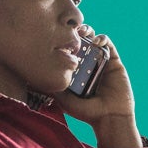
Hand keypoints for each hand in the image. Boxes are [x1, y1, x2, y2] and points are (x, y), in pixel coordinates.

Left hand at [54, 27, 140, 147]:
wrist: (109, 117)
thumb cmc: (86, 111)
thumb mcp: (64, 99)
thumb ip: (53, 87)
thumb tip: (33, 78)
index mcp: (75, 70)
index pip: (68, 49)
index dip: (63, 40)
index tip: (56, 35)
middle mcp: (88, 63)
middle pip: (80, 40)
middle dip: (75, 31)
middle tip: (70, 30)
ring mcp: (101, 61)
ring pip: (93, 39)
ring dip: (88, 31)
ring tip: (82, 31)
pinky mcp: (114, 61)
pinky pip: (108, 45)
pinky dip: (102, 38)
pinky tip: (96, 41)